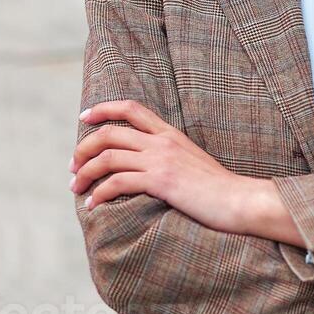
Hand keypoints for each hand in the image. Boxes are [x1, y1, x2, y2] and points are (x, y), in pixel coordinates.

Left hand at [71, 99, 260, 234]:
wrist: (240, 200)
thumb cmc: (218, 189)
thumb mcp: (192, 162)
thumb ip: (169, 156)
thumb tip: (144, 165)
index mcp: (170, 133)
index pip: (131, 108)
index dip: (103, 108)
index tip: (84, 117)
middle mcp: (162, 142)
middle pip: (110, 133)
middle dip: (84, 148)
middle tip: (73, 166)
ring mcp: (161, 160)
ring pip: (108, 157)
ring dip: (85, 172)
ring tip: (76, 188)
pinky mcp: (161, 181)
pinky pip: (117, 182)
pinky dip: (99, 193)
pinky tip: (93, 205)